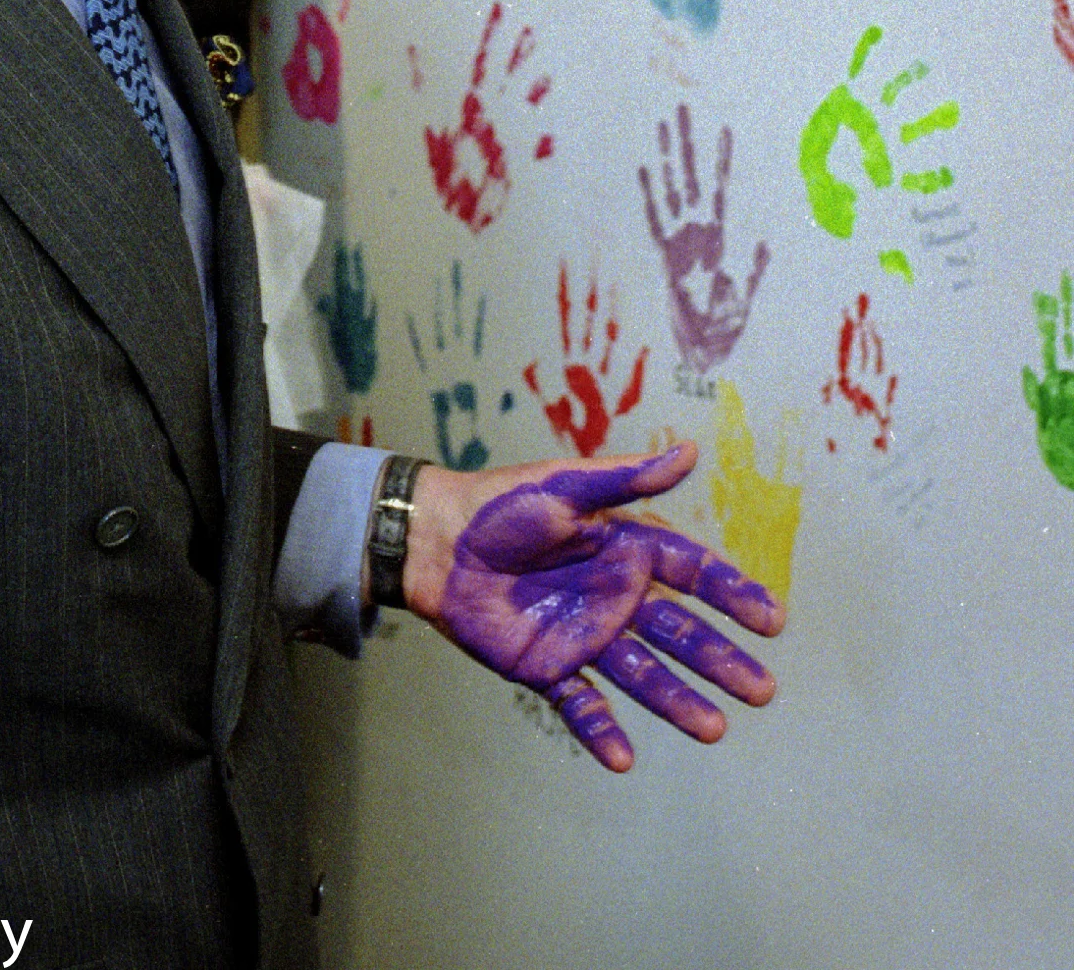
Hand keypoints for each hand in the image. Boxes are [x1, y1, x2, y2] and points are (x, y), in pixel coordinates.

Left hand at [403, 443, 783, 771]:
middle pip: (679, 632)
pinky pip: (581, 704)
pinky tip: (623, 760)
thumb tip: (689, 451)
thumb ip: (626, 477)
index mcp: (625, 549)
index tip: (774, 619)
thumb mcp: (564, 485)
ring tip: (715, 730)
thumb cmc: (501, 504)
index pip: (692, 573)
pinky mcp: (547, 667)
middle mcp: (614, 597)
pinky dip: (601, 731)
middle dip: (720, 659)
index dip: (733, 594)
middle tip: (763, 691)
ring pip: (642, 675)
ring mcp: (584, 636)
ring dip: (677, 702)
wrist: (436, 542)